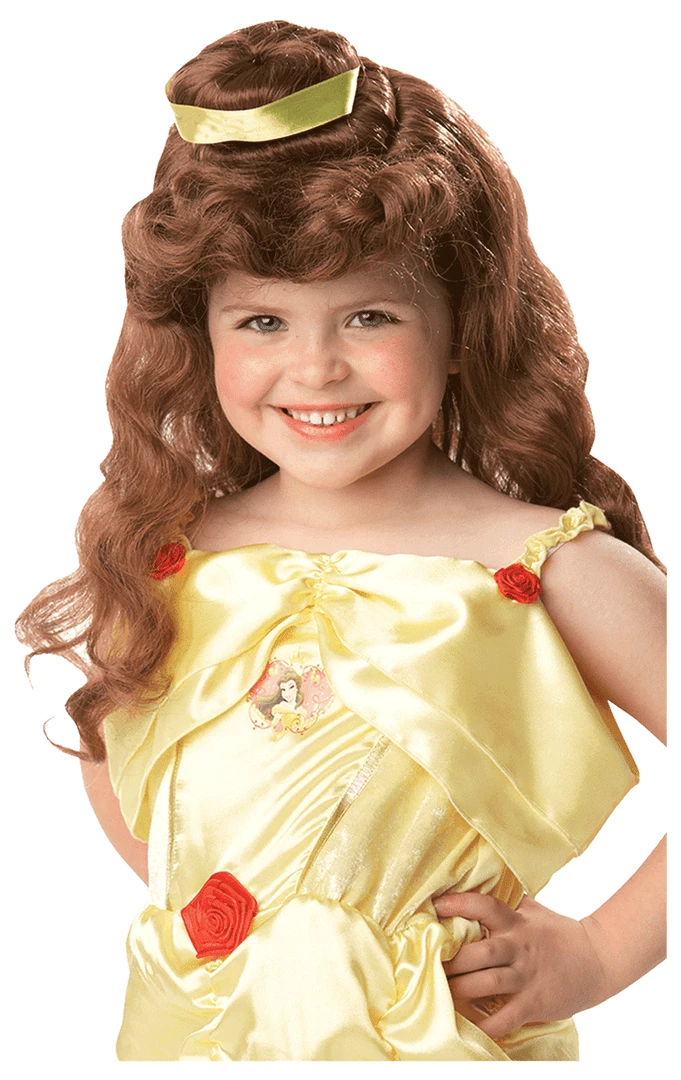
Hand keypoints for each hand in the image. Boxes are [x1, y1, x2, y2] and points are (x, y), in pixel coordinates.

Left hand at [432, 890, 607, 1039]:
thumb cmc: (558, 934)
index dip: (461, 904)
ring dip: (460, 989)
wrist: (597, 960)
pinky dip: (486, 1025)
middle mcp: (519, 947)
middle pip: (481, 952)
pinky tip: (470, 1025)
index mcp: (516, 922)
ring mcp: (526, 977)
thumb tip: (479, 879)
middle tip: (431, 963)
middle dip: (452, 960)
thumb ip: (508, 900)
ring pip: (487, 983)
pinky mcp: (533, 1004)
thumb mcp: (533, 911)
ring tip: (439, 991)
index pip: (486, 906)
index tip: (437, 905)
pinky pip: (505, 1018)